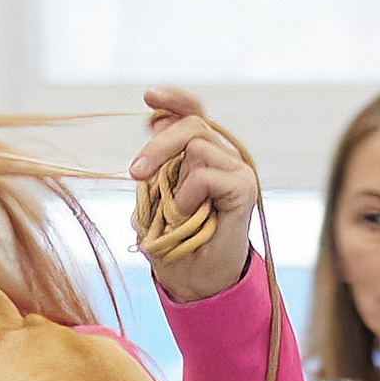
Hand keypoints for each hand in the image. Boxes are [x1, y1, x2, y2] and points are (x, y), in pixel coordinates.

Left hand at [130, 87, 260, 303]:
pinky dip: (189, 195)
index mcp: (201, 155)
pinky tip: (188, 215)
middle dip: (157, 145)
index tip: (149, 97)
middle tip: (135, 174)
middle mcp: (222, 157)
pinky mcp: (244, 188)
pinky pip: (206, 173)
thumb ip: (157, 165)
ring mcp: (236, 170)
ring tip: (176, 214)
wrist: (196, 283)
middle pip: (191, 124)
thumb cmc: (174, 244)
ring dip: (175, 182)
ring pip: (197, 145)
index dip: (173, 100)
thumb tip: (158, 123)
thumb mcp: (154, 199)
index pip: (192, 113)